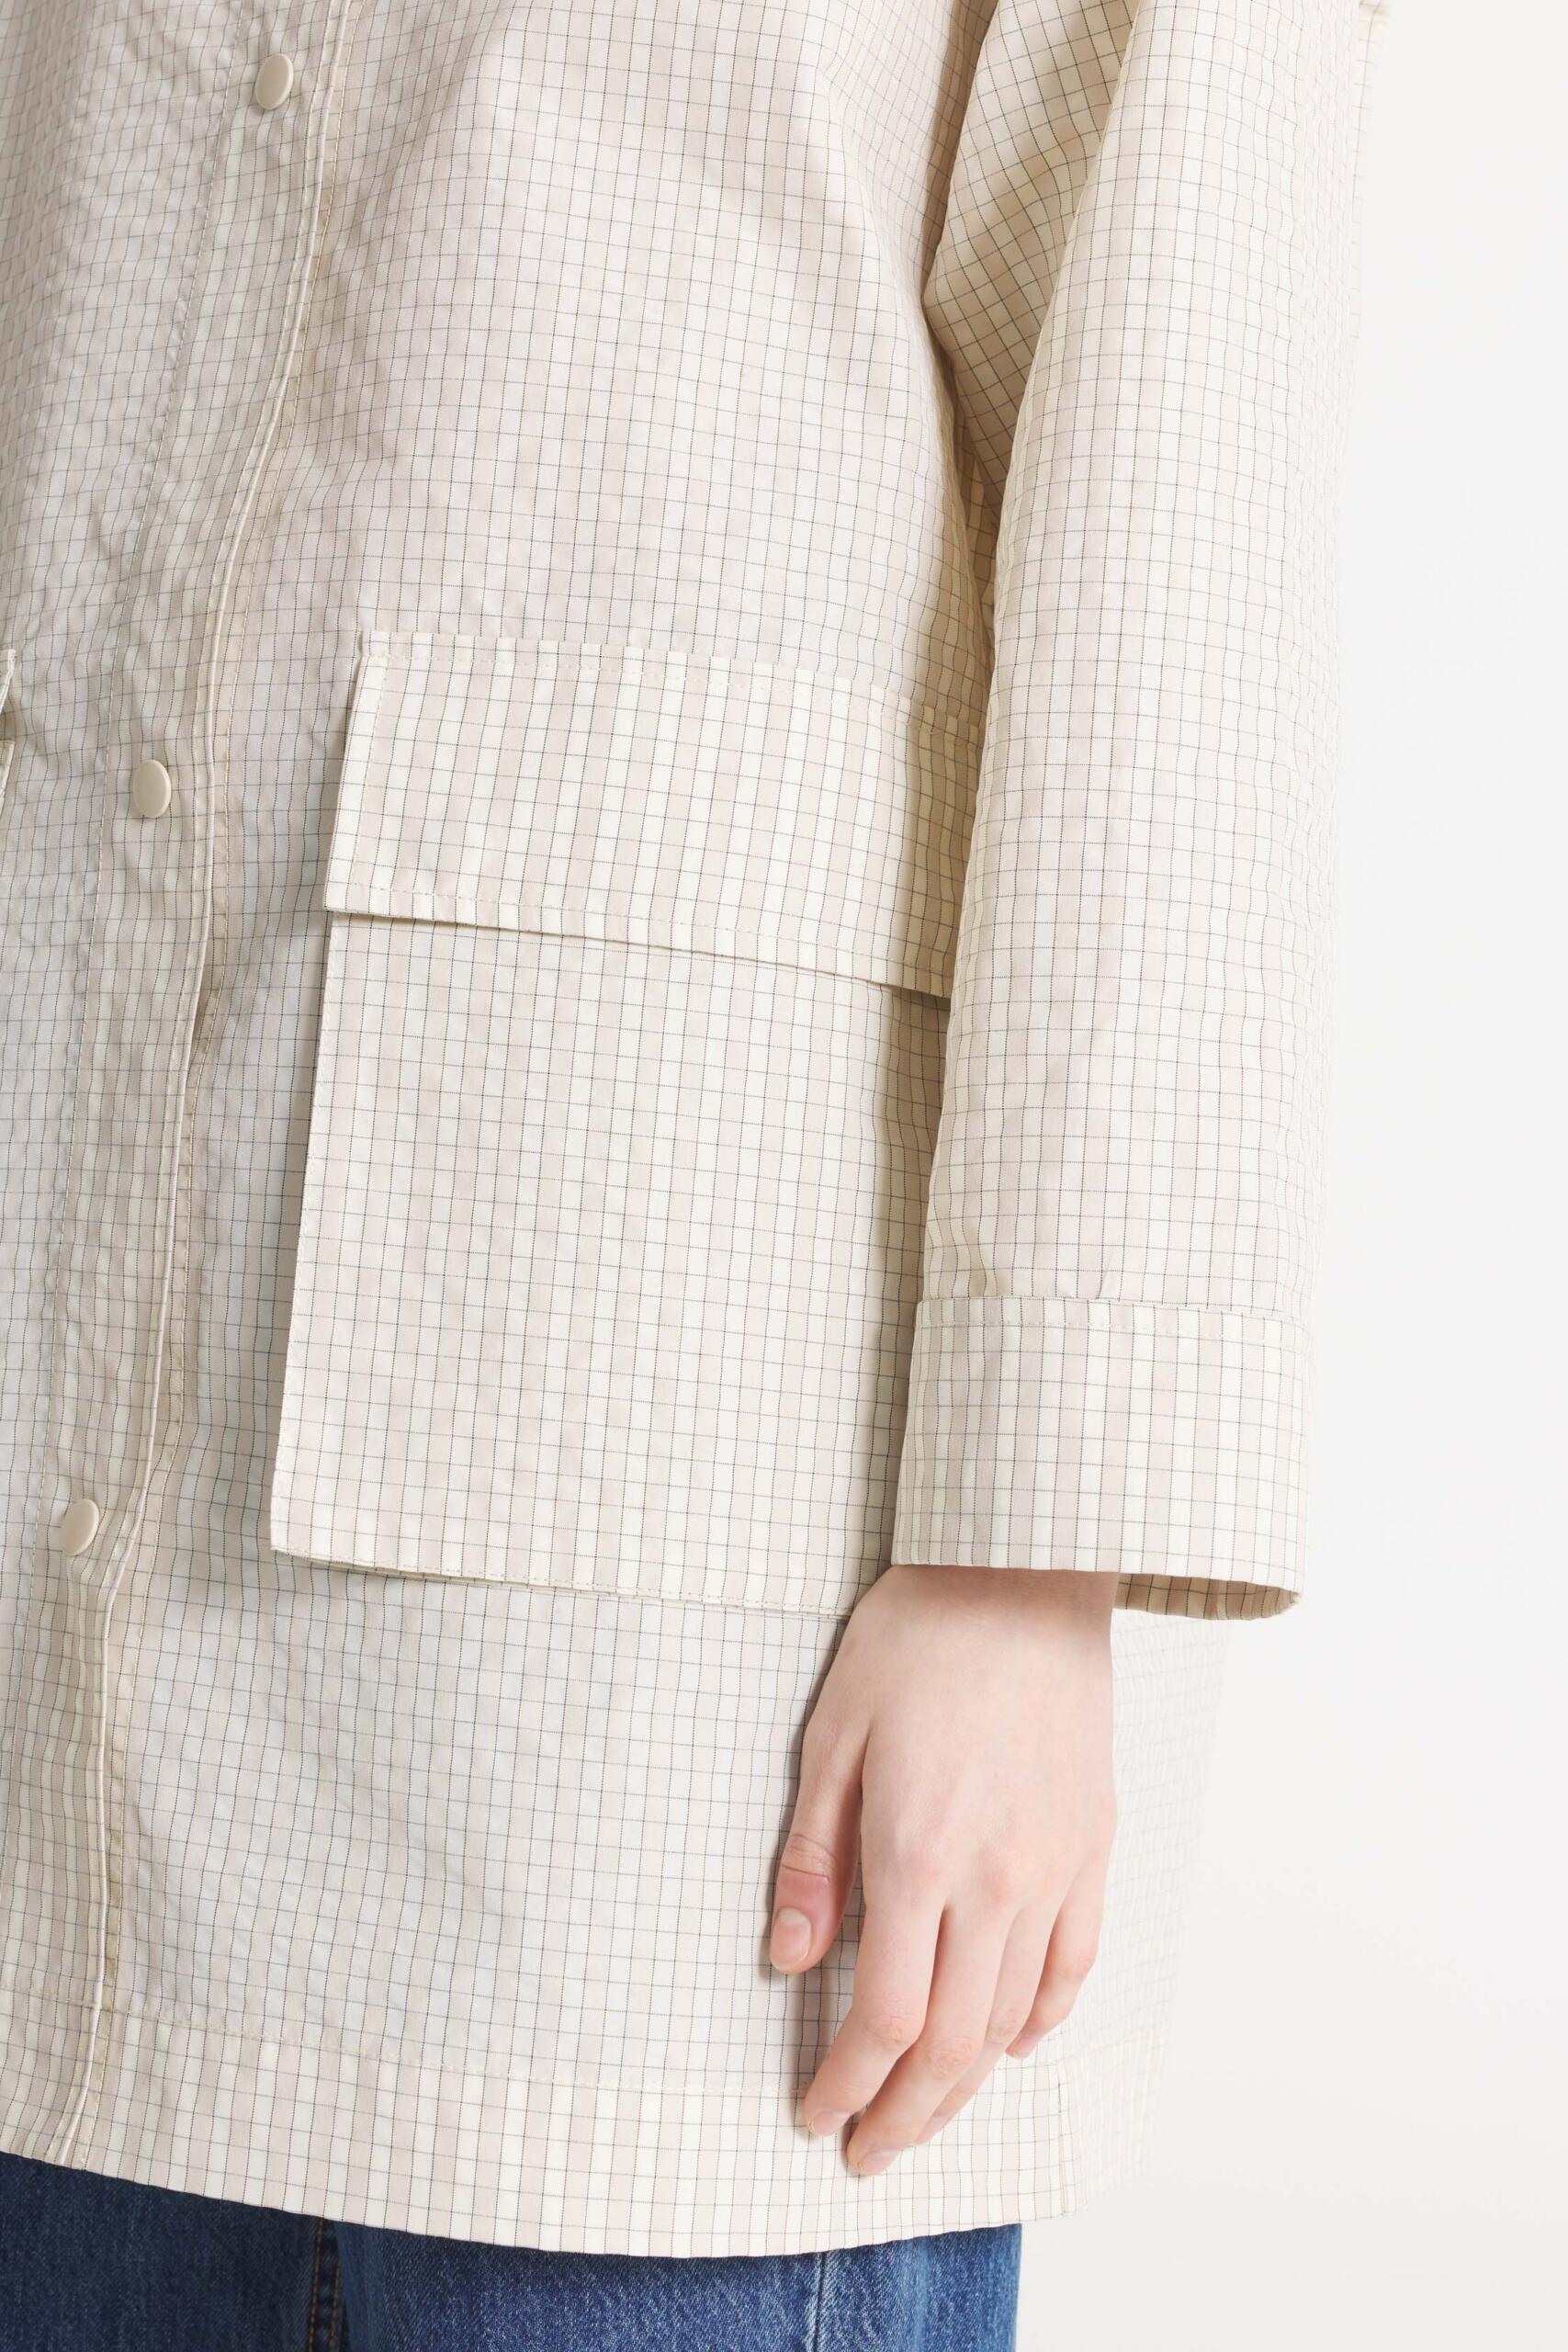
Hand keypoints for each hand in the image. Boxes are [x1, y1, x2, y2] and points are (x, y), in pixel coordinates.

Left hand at [767, 1561, 1117, 2173]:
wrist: (1022, 1572)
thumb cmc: (916, 1639)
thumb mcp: (831, 1735)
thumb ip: (811, 1859)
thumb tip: (789, 1961)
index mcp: (919, 1854)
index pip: (885, 2017)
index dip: (845, 2085)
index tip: (814, 2117)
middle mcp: (997, 1879)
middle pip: (953, 2045)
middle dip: (903, 2116)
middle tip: (865, 2152)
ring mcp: (1056, 1867)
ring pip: (1014, 2019)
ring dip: (966, 2087)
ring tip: (924, 2116)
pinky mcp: (1094, 1845)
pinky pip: (1074, 1963)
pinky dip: (1040, 2021)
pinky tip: (1009, 2043)